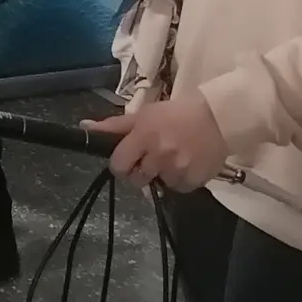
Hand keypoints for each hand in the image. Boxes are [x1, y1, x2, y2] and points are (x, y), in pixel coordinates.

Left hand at [85, 97, 229, 191]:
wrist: (218, 118)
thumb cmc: (176, 113)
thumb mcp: (144, 114)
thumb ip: (114, 126)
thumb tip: (84, 126)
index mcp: (143, 136)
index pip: (118, 165)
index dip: (120, 164)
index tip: (128, 159)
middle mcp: (159, 155)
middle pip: (136, 180)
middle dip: (141, 171)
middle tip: (152, 157)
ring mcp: (177, 170)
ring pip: (158, 185)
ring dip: (162, 175)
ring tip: (174, 157)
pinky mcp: (194, 181)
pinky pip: (178, 188)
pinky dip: (180, 180)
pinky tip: (187, 163)